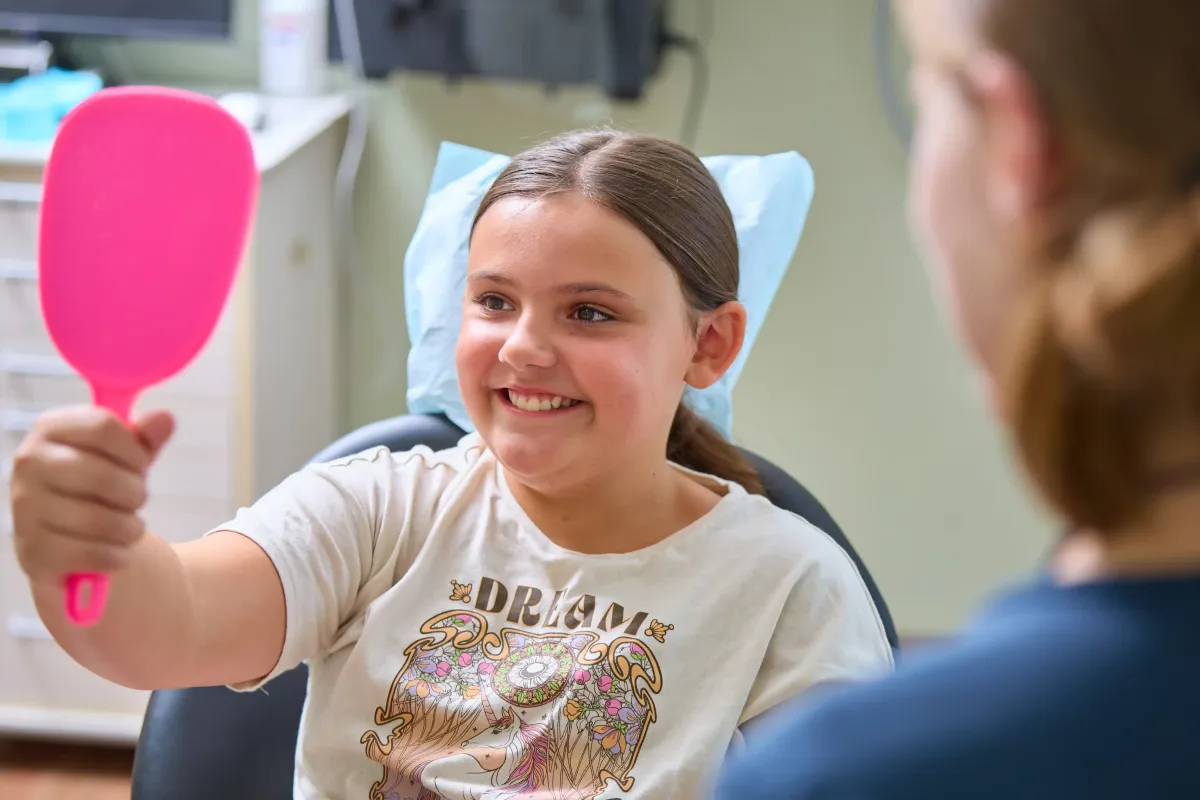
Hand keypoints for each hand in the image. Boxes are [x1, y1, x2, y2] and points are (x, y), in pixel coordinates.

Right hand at [9, 406, 174, 586]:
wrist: (69, 541)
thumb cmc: (99, 487)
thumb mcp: (126, 457)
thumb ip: (146, 438)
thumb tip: (164, 418)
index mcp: (51, 428)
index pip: (103, 427)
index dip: (135, 450)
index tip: (140, 465)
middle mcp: (30, 463)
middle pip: (102, 476)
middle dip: (135, 493)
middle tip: (136, 500)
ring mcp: (26, 508)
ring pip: (99, 520)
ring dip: (130, 528)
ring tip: (128, 526)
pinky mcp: (34, 550)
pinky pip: (93, 554)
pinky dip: (118, 555)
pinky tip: (115, 549)